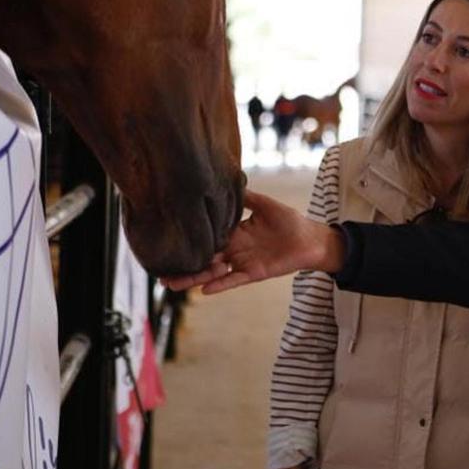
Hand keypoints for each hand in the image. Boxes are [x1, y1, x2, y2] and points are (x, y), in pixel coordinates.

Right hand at [162, 189, 344, 293]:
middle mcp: (234, 249)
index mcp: (234, 232)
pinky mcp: (254, 273)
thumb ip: (245, 197)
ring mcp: (242, 262)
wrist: (311, 239)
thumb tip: (226, 180)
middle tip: (158, 271)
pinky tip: (204, 289)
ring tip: (171, 284)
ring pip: (212, 272)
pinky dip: (221, 284)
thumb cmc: (290, 221)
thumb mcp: (265, 205)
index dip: (189, 239)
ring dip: (193, 278)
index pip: (207, 236)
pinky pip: (233, 279)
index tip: (167, 239)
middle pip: (203, 258)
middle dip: (182, 264)